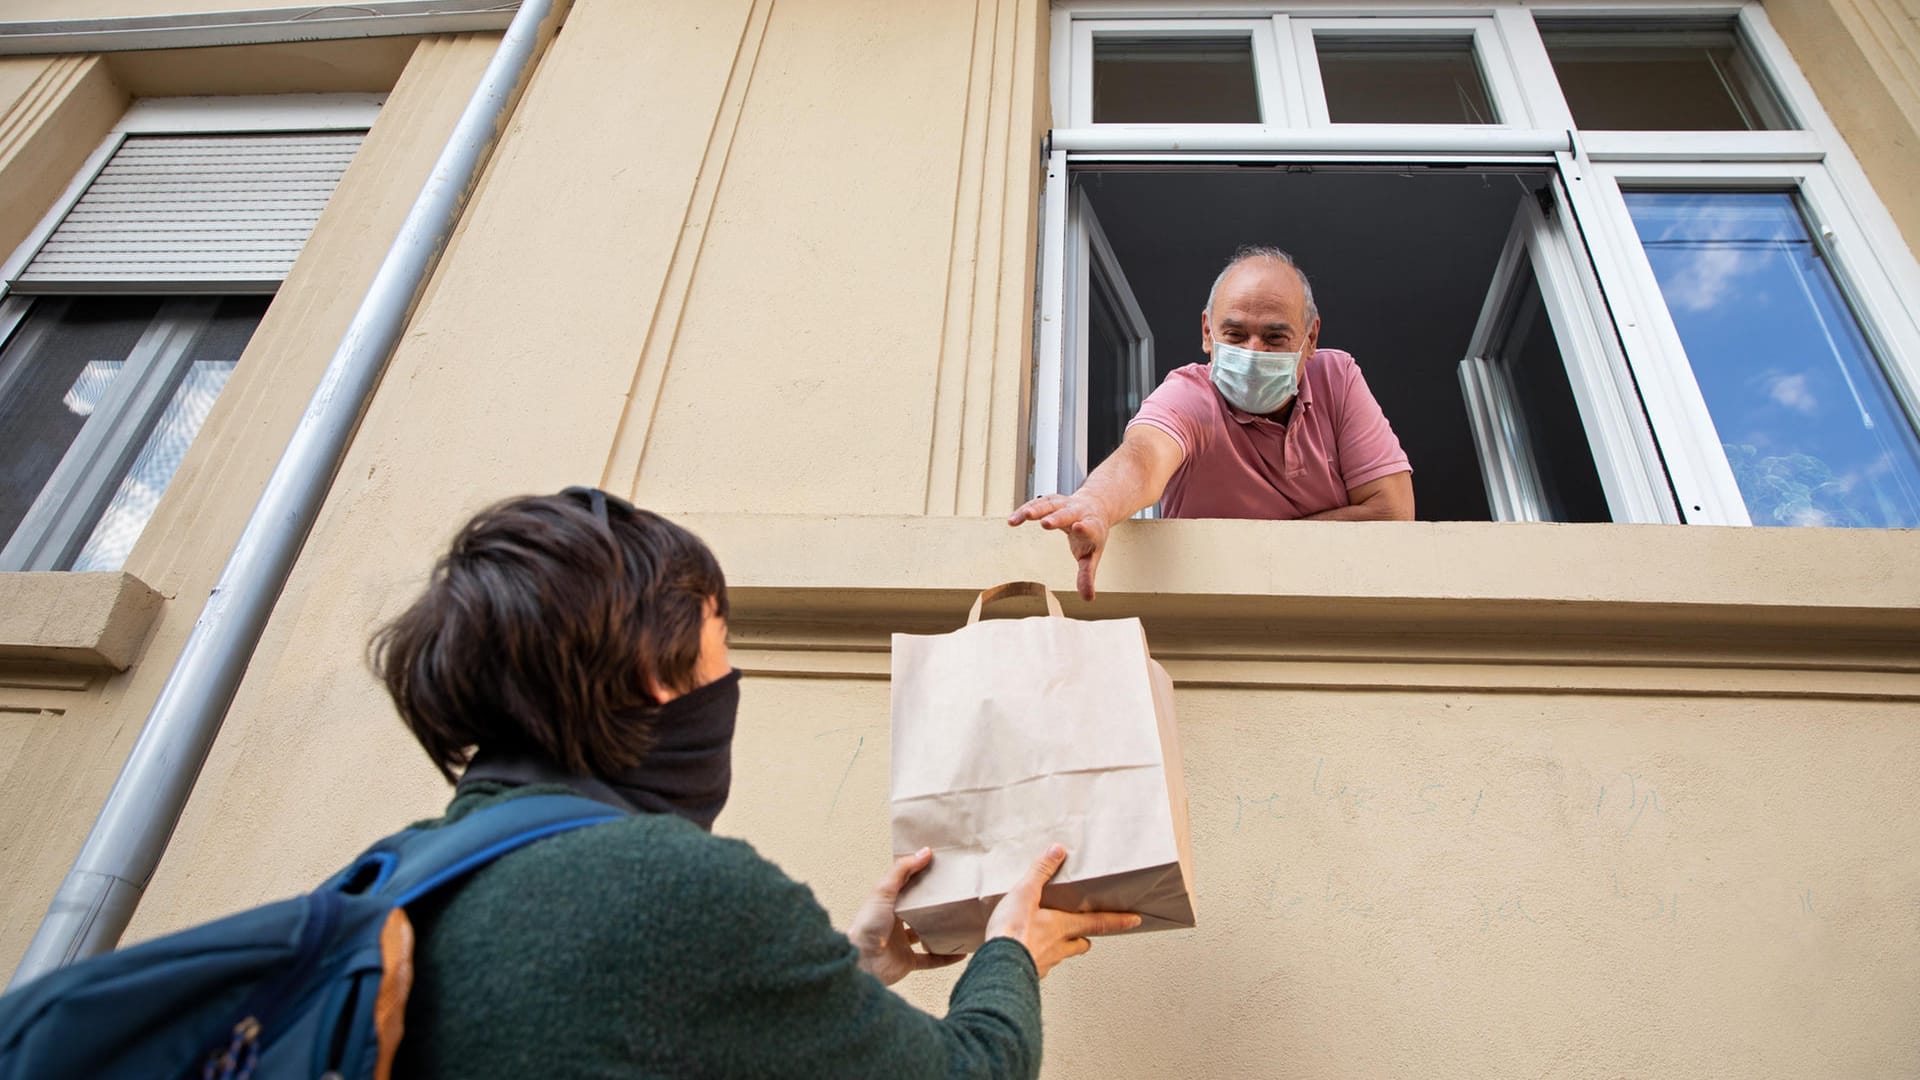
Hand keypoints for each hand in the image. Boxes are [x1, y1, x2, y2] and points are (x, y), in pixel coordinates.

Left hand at [849, 848, 964, 985]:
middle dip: (934, 904)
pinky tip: (960, 952)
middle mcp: (894, 922)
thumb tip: (924, 852)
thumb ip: (902, 870)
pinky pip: (931, 959)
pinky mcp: (907, 961)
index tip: (940, 867)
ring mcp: (901, 942)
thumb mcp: (883, 890)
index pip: (906, 886)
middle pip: (918, 910)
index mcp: (887, 903)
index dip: (921, 876)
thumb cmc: (866, 925)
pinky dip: (945, 957)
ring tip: (960, 922)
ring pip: (926, 934)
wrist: (863, 961)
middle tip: (955, 894)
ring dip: (941, 931)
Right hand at [984, 844, 1141, 976]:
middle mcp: (1059, 947)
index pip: (1098, 923)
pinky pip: (1041, 966)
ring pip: (1062, 956)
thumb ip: (1041, 871)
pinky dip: (1039, 959)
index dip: (1118, 921)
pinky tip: (1028, 954)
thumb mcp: (1025, 893)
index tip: (1134, 920)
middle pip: (1081, 944)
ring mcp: (1045, 963)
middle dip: (1085, 938)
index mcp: (1063, 926)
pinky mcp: (1030, 974)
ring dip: (1062, 949)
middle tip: (1086, 934)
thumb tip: (1058, 851)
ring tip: (1053, 941)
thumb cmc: (1011, 932)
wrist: (996, 967)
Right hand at [1006, 494, 1109, 601]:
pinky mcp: (1051, 501)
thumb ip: (1087, 576)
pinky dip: (1024, 510)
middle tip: (1045, 523)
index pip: (1089, 527)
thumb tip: (1088, 598)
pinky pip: (1036, 503)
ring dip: (1037, 509)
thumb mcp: (1092, 556)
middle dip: (1057, 518)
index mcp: (1091, 526)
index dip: (1085, 528)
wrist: (1095, 508)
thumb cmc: (1092, 535)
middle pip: (1067, 514)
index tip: (1079, 528)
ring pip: (1050, 504)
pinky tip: (1012, 520)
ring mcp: (1064, 504)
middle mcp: (1078, 512)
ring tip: (1025, 516)